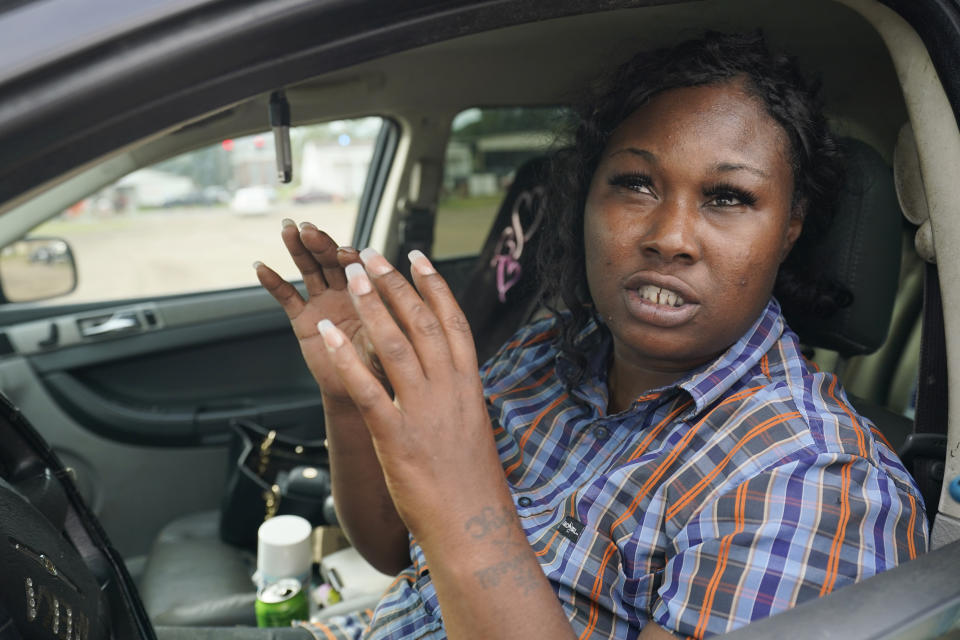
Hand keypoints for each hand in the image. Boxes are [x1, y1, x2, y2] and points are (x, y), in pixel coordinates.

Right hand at [255, 219, 380, 403]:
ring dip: (298, 249)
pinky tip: (261, 267)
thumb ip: (387, 328)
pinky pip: (287, 297)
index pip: (359, 268)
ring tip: (288, 230)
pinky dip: (274, 282)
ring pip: (310, 270)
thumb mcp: (390, 348)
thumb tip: (388, 312)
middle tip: (307, 229)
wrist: (361, 390)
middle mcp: (346, 292)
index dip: (349, 258)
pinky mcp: (304, 319)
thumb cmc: (383, 367)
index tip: (342, 251)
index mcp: (369, 293)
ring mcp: (324, 302)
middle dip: (320, 244)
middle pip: (331, 261)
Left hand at [316, 248, 511, 541]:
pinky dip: (346, 355)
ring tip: (352, 274)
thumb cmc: (472, 485)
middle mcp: (449, 390)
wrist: (473, 527)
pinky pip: (366, 387)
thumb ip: (455, 398)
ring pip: (395, 344)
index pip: (452, 322)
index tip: (416, 258)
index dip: (433, 286)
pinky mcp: (395, 435)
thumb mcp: (472, 429)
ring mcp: (423, 411)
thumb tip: (445, 377)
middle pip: (420, 322)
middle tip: (371, 253)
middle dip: (394, 282)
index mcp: (469, 385)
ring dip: (371, 304)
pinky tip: (330, 331)